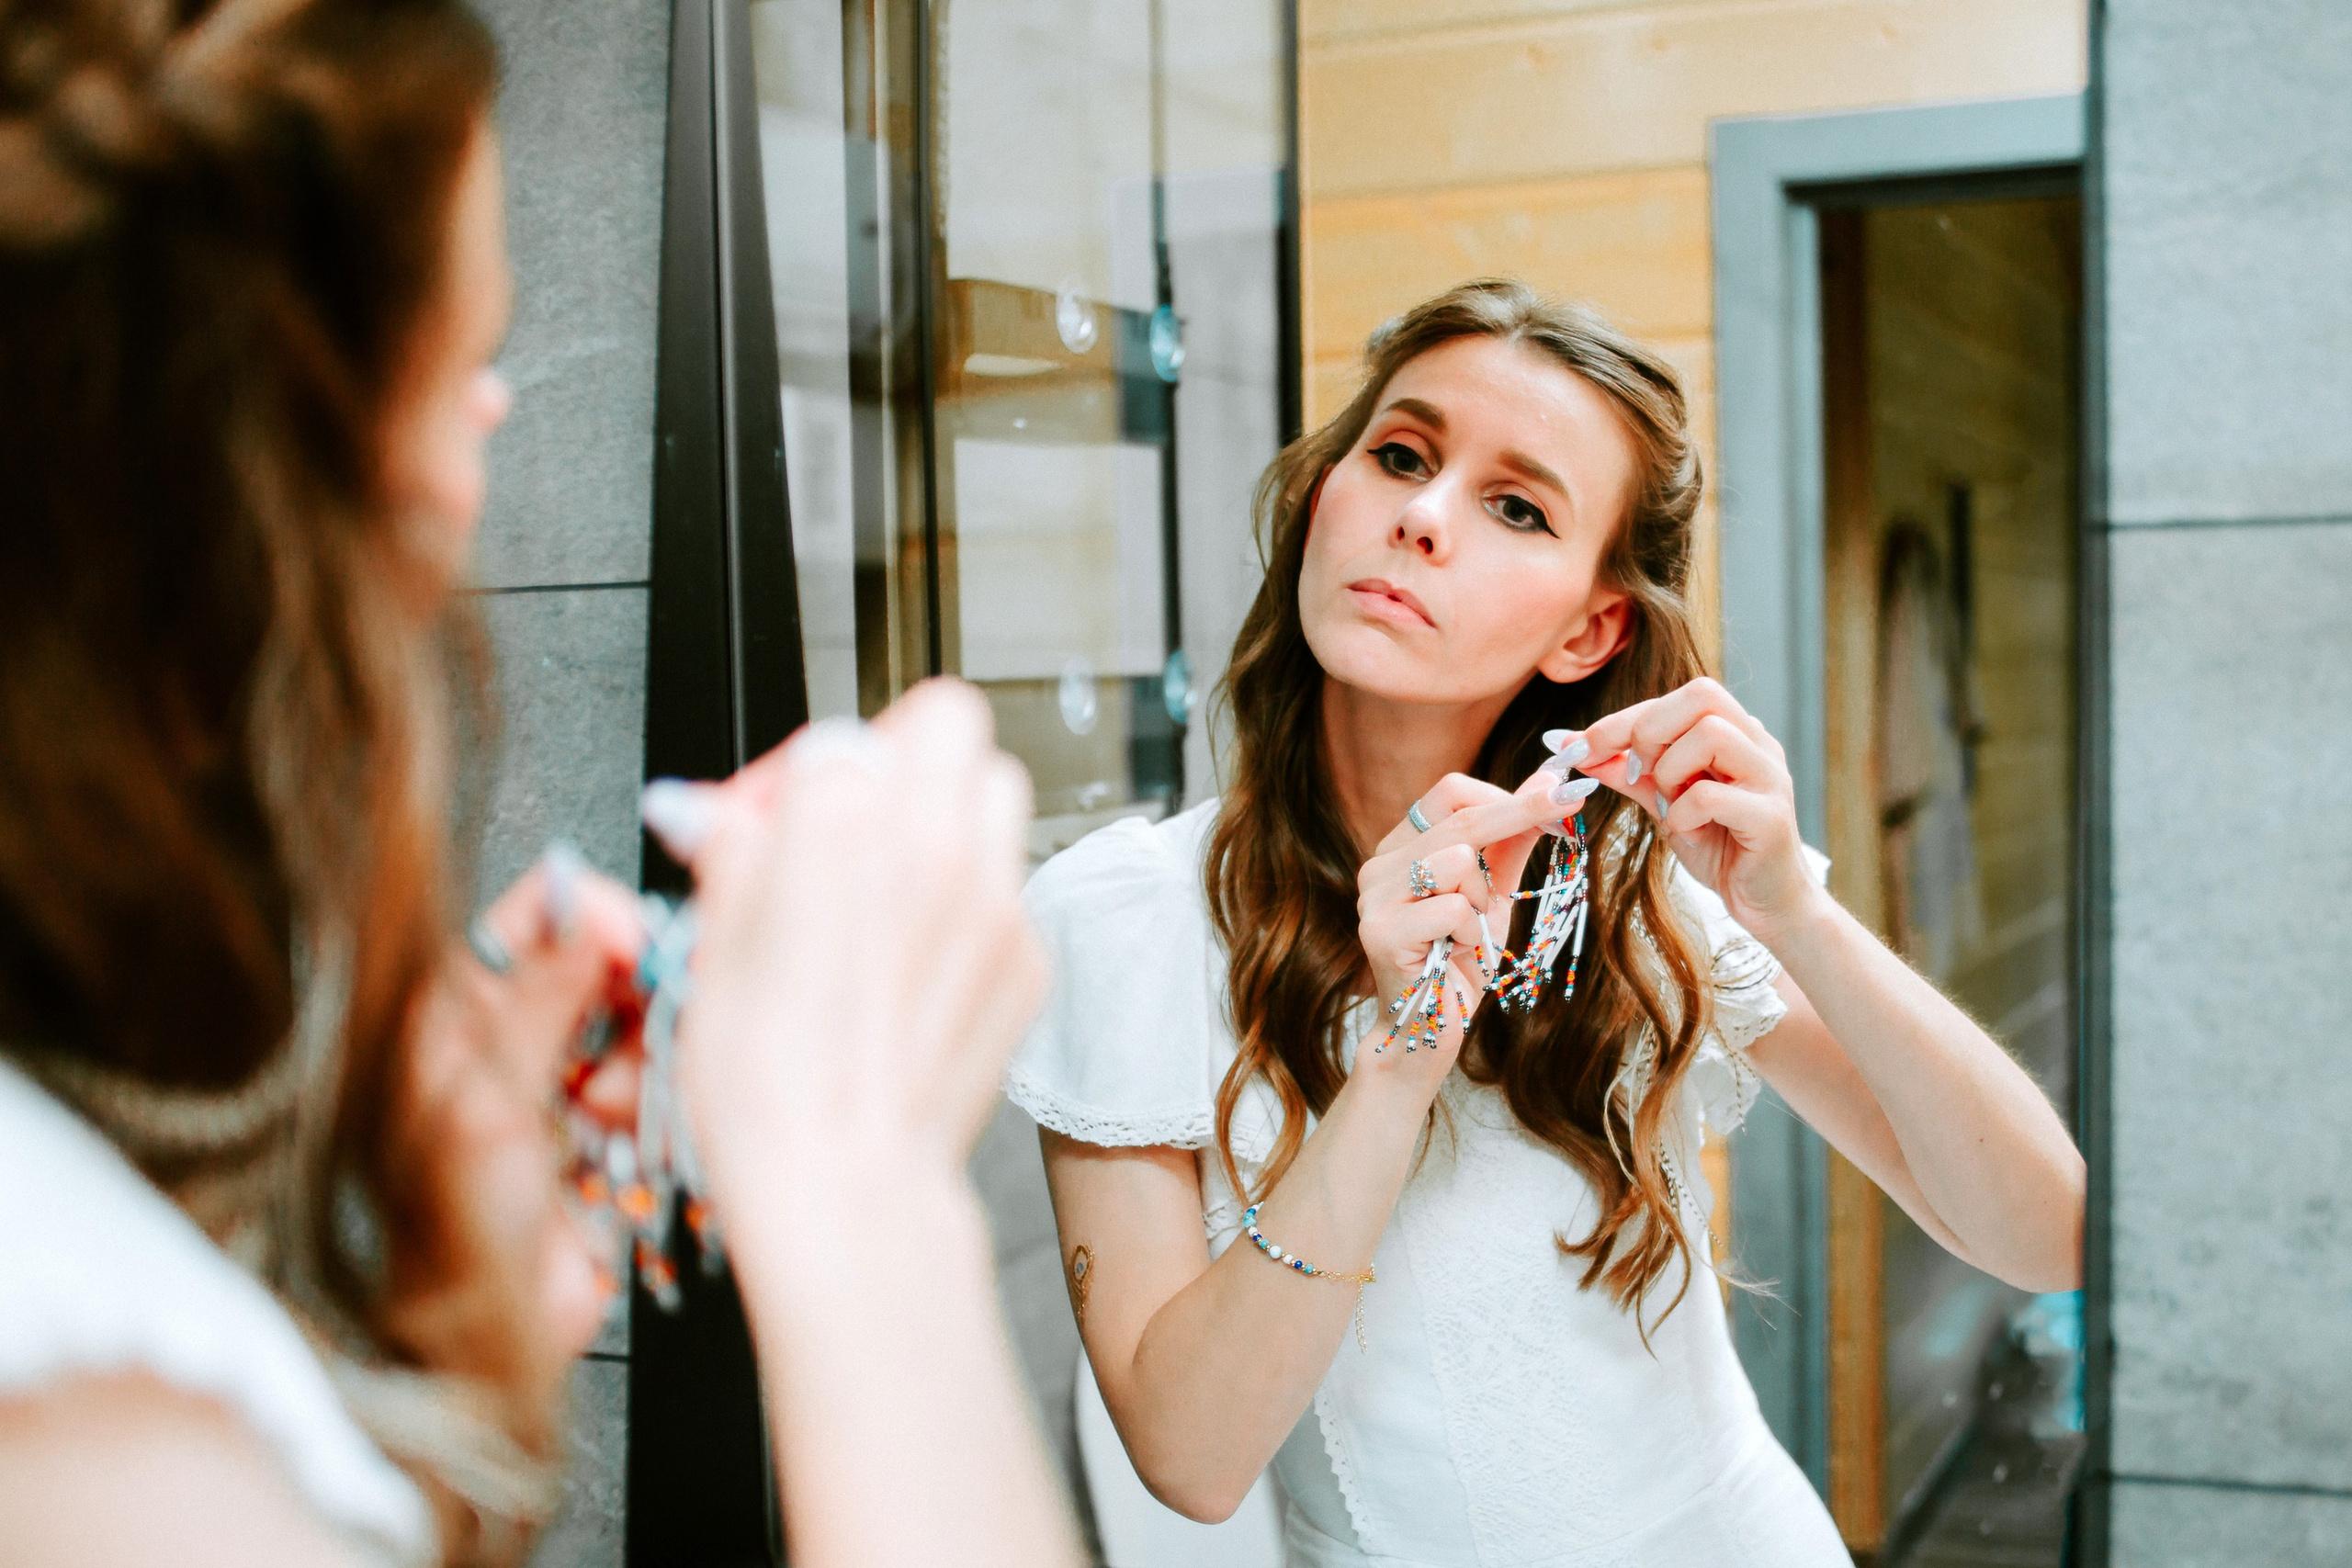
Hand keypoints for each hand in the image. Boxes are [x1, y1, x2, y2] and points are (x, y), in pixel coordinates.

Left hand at [381, 853, 647, 1438]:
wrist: (488, 1332)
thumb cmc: (450, 1227)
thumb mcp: (488, 1099)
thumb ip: (540, 998)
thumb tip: (588, 916)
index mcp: (461, 1004)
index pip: (541, 908)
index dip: (595, 915)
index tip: (632, 944)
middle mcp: (518, 1025)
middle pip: (612, 959)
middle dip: (632, 1000)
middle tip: (623, 1038)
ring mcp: (572, 1071)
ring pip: (649, 1019)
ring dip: (643, 1064)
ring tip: (608, 1114)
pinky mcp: (620, 1119)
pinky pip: (668, 1078)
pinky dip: (660, 1103)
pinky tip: (627, 1141)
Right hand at [669, 680, 1046, 1214]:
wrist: (846, 1186)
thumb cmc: (767, 1086)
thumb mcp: (710, 946)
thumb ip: (734, 851)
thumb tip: (730, 819)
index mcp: (840, 820)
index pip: (835, 734)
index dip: (795, 774)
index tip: (769, 821)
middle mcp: (933, 843)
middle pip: (943, 727)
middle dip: (897, 757)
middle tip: (849, 817)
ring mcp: (995, 899)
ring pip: (995, 794)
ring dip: (944, 815)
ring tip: (887, 882)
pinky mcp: (1027, 955)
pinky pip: (1010, 885)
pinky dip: (969, 899)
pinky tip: (914, 958)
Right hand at [1354, 771, 1555, 1079]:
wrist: (1429, 1032)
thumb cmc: (1459, 963)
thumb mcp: (1495, 895)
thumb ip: (1512, 843)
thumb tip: (1547, 786)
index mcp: (1401, 849)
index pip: (1449, 794)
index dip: (1504, 793)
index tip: (1554, 796)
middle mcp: (1379, 866)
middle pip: (1460, 818)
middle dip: (1521, 811)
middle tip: (1569, 799)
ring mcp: (1374, 898)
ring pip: (1458, 859)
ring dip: (1483, 900)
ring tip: (1468, 934)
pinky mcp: (1381, 932)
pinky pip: (1454, 908)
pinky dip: (1471, 934)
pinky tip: (1455, 955)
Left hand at [1570, 677, 1823, 943]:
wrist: (1766, 903)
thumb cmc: (1719, 847)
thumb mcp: (1664, 803)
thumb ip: (1628, 772)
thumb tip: (1573, 745)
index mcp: (1735, 733)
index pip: (1678, 698)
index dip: (1623, 717)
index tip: (1582, 746)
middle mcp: (1758, 745)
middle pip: (1702, 695)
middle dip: (1650, 731)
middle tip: (1638, 775)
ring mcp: (1769, 778)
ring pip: (1711, 734)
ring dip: (1670, 773)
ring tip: (1671, 807)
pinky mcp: (1770, 817)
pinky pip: (1710, 796)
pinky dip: (1683, 815)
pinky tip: (1688, 835)